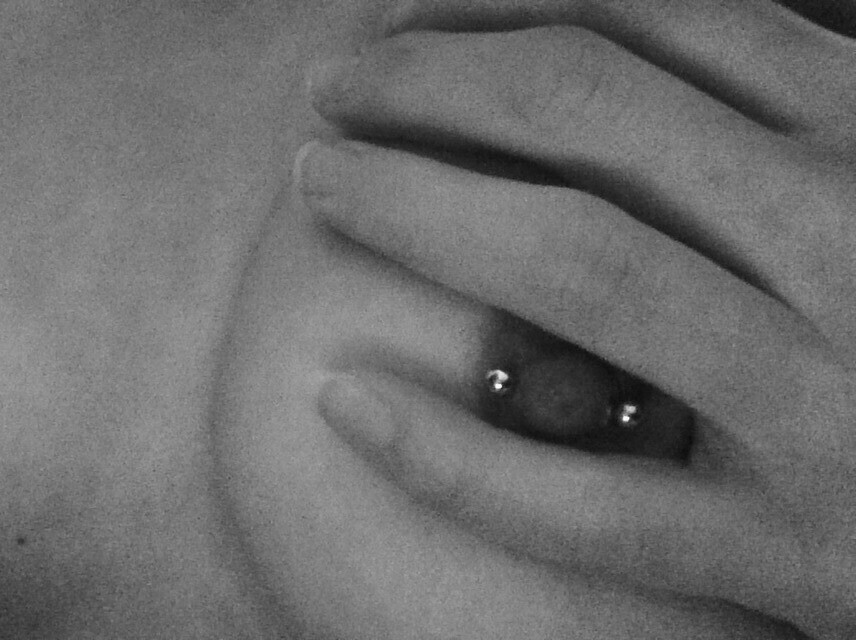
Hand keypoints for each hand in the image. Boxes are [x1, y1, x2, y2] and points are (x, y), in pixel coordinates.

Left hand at [294, 2, 855, 637]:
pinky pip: (585, 504)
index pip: (656, 18)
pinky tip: (341, 402)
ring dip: (410, 205)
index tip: (403, 20)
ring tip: (316, 180)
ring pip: (577, 265)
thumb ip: (763, 117)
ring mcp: (821, 401)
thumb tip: (580, 38)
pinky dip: (446, 455)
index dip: (496, 6)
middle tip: (330, 88)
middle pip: (589, 107)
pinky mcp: (785, 548)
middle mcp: (851, 240)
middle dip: (429, 78)